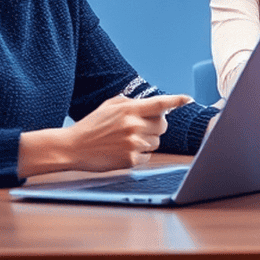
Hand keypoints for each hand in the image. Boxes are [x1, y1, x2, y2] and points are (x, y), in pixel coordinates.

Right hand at [66, 94, 191, 170]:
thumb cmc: (91, 126)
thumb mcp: (109, 107)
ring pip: (157, 142)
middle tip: (140, 128)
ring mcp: (133, 143)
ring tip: (127, 140)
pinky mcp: (130, 160)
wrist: (72, 147)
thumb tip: (153, 104)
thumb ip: (131, 102)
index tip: (187, 99)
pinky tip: (124, 151)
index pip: (159, 103)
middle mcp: (134, 125)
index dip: (175, 101)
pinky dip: (140, 154)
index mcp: (129, 110)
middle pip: (163, 125)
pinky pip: (148, 156)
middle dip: (156, 126)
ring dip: (147, 141)